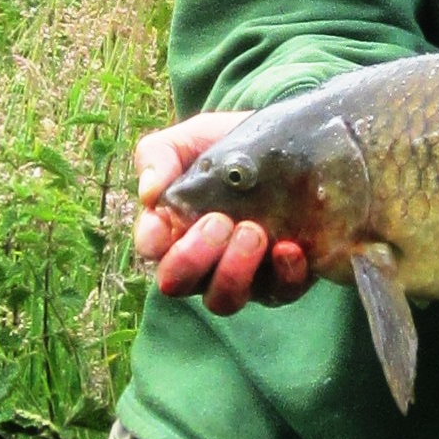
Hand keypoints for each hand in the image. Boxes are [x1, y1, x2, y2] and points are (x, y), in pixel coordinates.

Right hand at [133, 114, 310, 315]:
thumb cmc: (229, 143)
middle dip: (192, 258)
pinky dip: (284, 275)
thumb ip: (159, 155)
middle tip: (219, 222)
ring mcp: (243, 274)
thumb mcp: (191, 139)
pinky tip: (289, 248)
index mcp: (173, 229)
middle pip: (179, 284)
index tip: (167, 217)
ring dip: (233, 271)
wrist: (289, 140)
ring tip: (254, 232)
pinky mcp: (284, 277)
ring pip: (224, 300)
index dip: (153, 239)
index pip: (151, 249)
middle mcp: (203, 261)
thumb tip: (149, 194)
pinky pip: (280, 293)